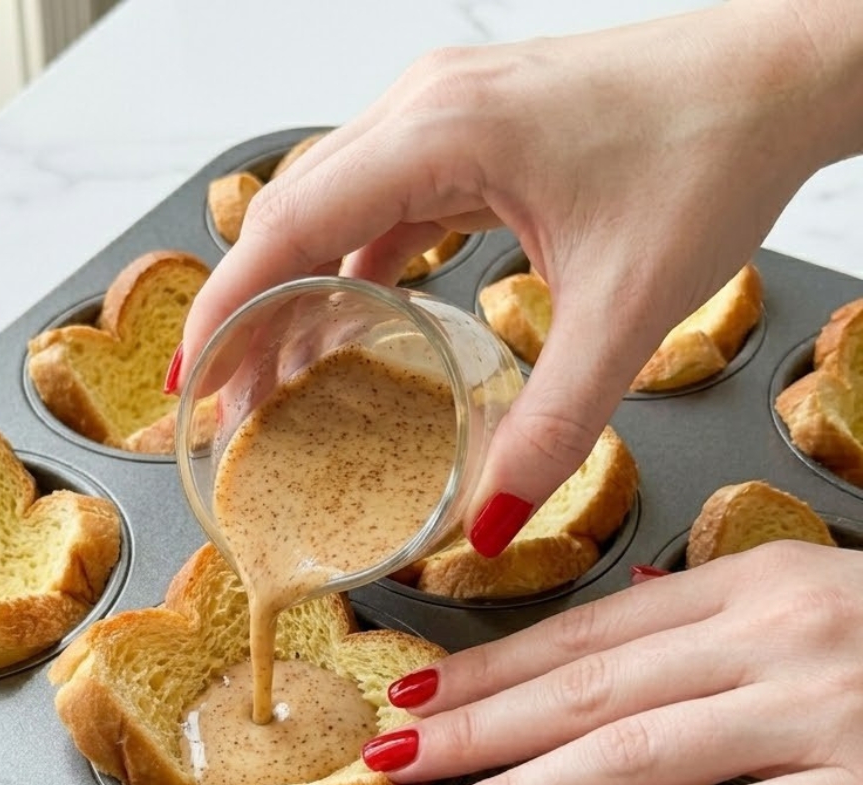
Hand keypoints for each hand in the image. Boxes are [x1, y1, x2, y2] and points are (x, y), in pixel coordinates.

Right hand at [180, 0, 861, 551]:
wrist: (785, 72)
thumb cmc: (711, 153)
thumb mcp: (624, 308)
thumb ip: (553, 424)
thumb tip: (488, 520)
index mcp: (442, 131)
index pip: (289, 222)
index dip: (226, 306)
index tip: (191, 382)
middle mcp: (424, 107)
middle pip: (293, 214)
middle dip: (248, 311)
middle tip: (224, 403)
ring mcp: (445, 113)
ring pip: (332, 207)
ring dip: (296, 289)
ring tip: (271, 376)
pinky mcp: (472, 132)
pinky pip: (382, 203)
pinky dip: (351, 266)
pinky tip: (349, 324)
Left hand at [362, 543, 862, 784]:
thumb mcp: (812, 597)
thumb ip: (711, 614)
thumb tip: (616, 622)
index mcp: (752, 583)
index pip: (587, 633)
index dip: (492, 665)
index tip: (418, 690)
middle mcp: (773, 636)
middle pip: (587, 689)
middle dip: (476, 727)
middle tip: (393, 754)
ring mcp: (819, 712)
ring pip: (633, 753)